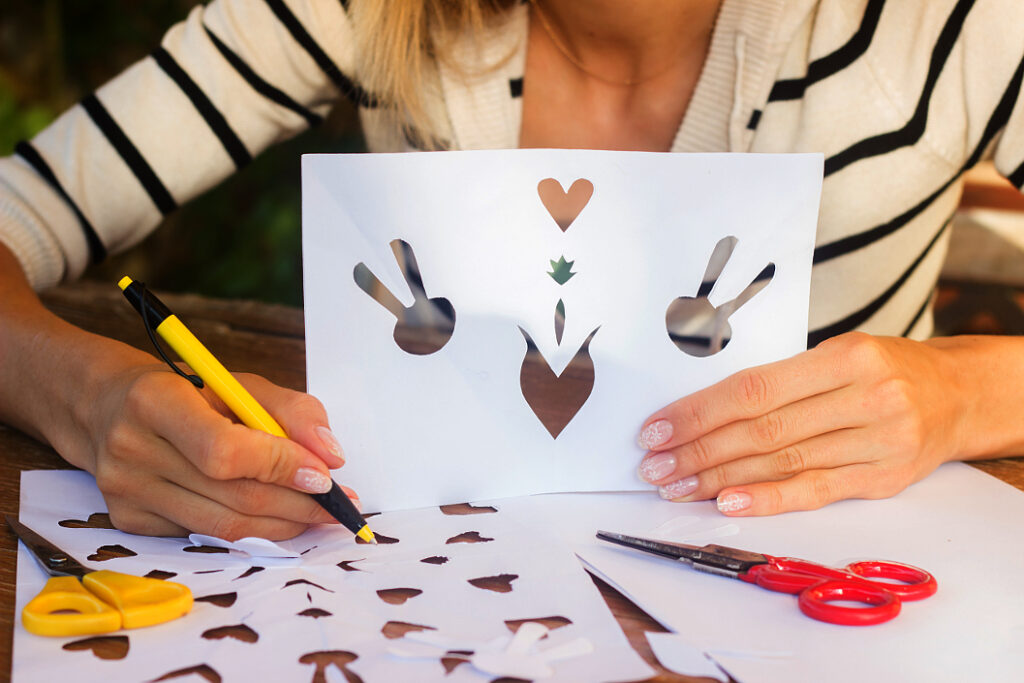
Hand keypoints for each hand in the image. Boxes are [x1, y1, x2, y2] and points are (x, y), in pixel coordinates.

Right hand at [62, 349, 354, 539]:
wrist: (107, 407)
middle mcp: (132, 449)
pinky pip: (204, 535)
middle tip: (337, 504)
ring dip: (282, 524)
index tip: (325, 475)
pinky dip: (249, 529)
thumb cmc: (187, 393)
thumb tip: (331, 456)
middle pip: (231, 495)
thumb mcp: (238, 384)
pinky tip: (274, 516)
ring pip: (223, 527)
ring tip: (316, 514)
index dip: (281, 466)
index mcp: (155, 401)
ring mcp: (125, 491)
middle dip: (297, 504)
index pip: (226, 450)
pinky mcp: (128, 520)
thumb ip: (292, 411)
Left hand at [635, 332, 976, 514]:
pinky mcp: (884, 479)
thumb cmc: (884, 369)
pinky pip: (815, 490)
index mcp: (846, 356)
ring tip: (677, 485)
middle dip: (699, 450)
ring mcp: (878, 441)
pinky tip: (728, 502)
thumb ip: (781, 379)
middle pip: (762, 431)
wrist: (958, 394)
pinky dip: (768, 499)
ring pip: (782, 463)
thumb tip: (701, 410)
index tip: (657, 428)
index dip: (699, 412)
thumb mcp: (838, 353)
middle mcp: (865, 397)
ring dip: (720, 478)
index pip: (753, 389)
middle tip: (656, 465)